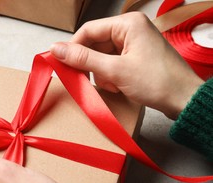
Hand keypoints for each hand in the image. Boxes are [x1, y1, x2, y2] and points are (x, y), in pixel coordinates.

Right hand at [50, 12, 203, 119]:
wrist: (183, 100)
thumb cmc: (157, 82)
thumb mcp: (115, 71)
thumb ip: (83, 59)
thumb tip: (56, 49)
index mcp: (128, 24)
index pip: (89, 30)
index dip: (73, 48)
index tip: (61, 63)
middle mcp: (131, 29)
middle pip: (95, 44)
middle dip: (91, 65)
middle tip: (86, 80)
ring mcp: (134, 43)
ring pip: (102, 56)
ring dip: (101, 73)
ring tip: (112, 85)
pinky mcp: (136, 56)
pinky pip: (112, 63)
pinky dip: (110, 76)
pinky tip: (119, 86)